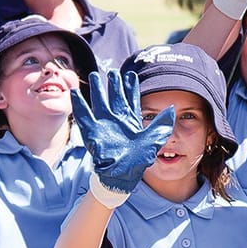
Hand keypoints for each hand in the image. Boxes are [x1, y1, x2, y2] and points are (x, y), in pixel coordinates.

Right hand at [72, 70, 174, 205]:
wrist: (121, 176)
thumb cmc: (137, 162)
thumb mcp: (153, 142)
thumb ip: (161, 125)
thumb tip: (171, 108)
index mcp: (132, 121)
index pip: (132, 100)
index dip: (131, 88)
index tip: (131, 75)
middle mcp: (117, 120)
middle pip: (115, 97)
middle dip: (114, 84)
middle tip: (112, 71)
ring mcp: (104, 125)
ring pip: (100, 102)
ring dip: (97, 90)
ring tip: (94, 75)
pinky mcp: (92, 132)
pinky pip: (84, 115)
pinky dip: (79, 104)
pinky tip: (75, 93)